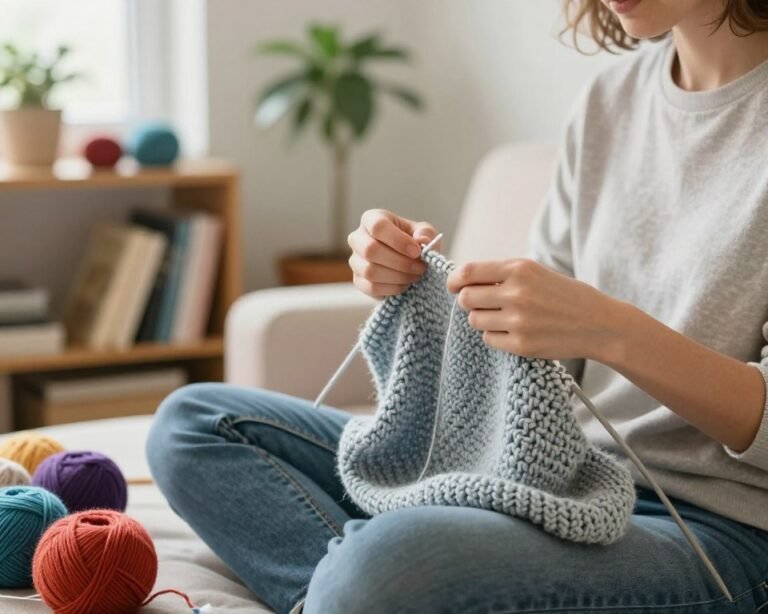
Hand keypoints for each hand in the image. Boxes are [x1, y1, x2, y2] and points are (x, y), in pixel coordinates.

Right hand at [348, 209, 440, 298]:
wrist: (409, 261)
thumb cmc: (414, 242)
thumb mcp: (424, 232)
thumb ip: (425, 233)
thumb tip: (422, 240)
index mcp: (372, 219)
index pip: (378, 227)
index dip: (398, 240)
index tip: (417, 251)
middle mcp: (358, 238)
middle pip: (370, 250)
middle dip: (400, 262)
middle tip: (420, 267)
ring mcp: (355, 261)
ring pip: (370, 271)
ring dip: (398, 276)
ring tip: (415, 275)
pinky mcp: (358, 281)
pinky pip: (371, 287)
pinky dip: (393, 288)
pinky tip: (405, 284)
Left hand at [446, 258, 626, 361]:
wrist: (599, 324)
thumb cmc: (565, 296)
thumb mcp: (536, 272)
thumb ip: (502, 275)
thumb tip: (463, 280)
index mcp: (519, 269)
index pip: (468, 272)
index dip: (454, 280)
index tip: (454, 286)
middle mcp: (517, 293)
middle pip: (466, 298)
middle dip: (469, 301)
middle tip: (483, 304)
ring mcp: (518, 320)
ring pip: (475, 320)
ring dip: (482, 319)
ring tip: (504, 317)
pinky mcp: (522, 344)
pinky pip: (488, 339)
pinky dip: (495, 336)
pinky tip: (514, 331)